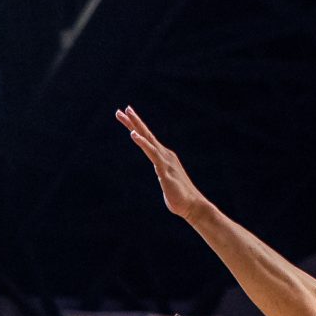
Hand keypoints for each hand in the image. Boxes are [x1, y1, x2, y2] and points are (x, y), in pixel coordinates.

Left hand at [117, 107, 214, 222]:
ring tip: (126, 114)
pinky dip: (142, 143)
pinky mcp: (163, 169)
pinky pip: (151, 153)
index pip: (148, 140)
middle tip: (123, 109)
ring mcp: (165, 161)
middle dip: (134, 121)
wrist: (192, 206)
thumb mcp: (167, 182)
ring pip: (148, 139)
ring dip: (136, 126)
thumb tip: (162, 175)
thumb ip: (162, 175)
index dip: (137, 128)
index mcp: (164, 157)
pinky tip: (133, 134)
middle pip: (147, 134)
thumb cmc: (179, 197)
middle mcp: (165, 155)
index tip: (127, 116)